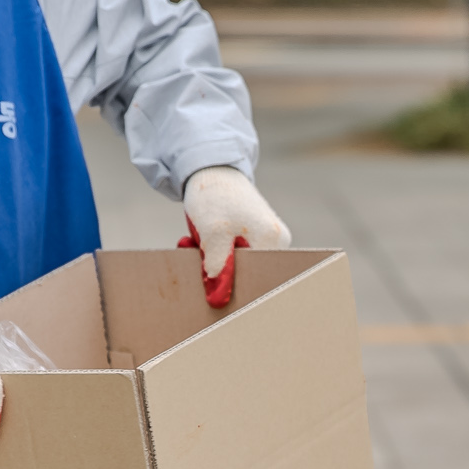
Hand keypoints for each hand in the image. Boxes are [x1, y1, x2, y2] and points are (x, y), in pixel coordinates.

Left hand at [179, 166, 291, 307]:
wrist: (211, 169)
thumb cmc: (215, 196)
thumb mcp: (212, 233)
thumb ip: (218, 267)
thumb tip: (218, 300)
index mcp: (272, 240)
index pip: (255, 278)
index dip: (230, 284)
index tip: (207, 280)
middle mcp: (276, 241)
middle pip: (246, 272)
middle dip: (216, 268)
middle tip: (194, 252)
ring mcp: (265, 238)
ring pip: (235, 263)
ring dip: (210, 257)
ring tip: (192, 241)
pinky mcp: (252, 235)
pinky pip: (232, 253)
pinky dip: (213, 249)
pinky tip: (198, 238)